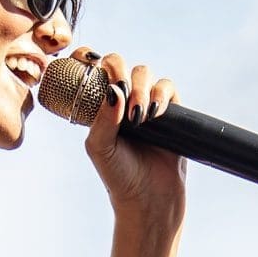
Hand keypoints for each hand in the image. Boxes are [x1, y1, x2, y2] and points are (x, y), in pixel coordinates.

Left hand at [78, 49, 186, 226]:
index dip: (90, 59)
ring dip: (141, 86)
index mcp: (98, 107)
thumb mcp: (99, 148)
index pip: (93, 72)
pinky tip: (155, 113)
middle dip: (120, 72)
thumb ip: (102, 118)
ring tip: (139, 116)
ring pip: (144, 73)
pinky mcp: (170, 112)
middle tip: (119, 92)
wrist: (149, 198)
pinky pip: (168, 87)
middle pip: (120, 65)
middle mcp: (121, 102)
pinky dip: (161, 94)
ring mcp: (145, 104)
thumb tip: (114, 89)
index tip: (87, 59)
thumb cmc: (118, 176)